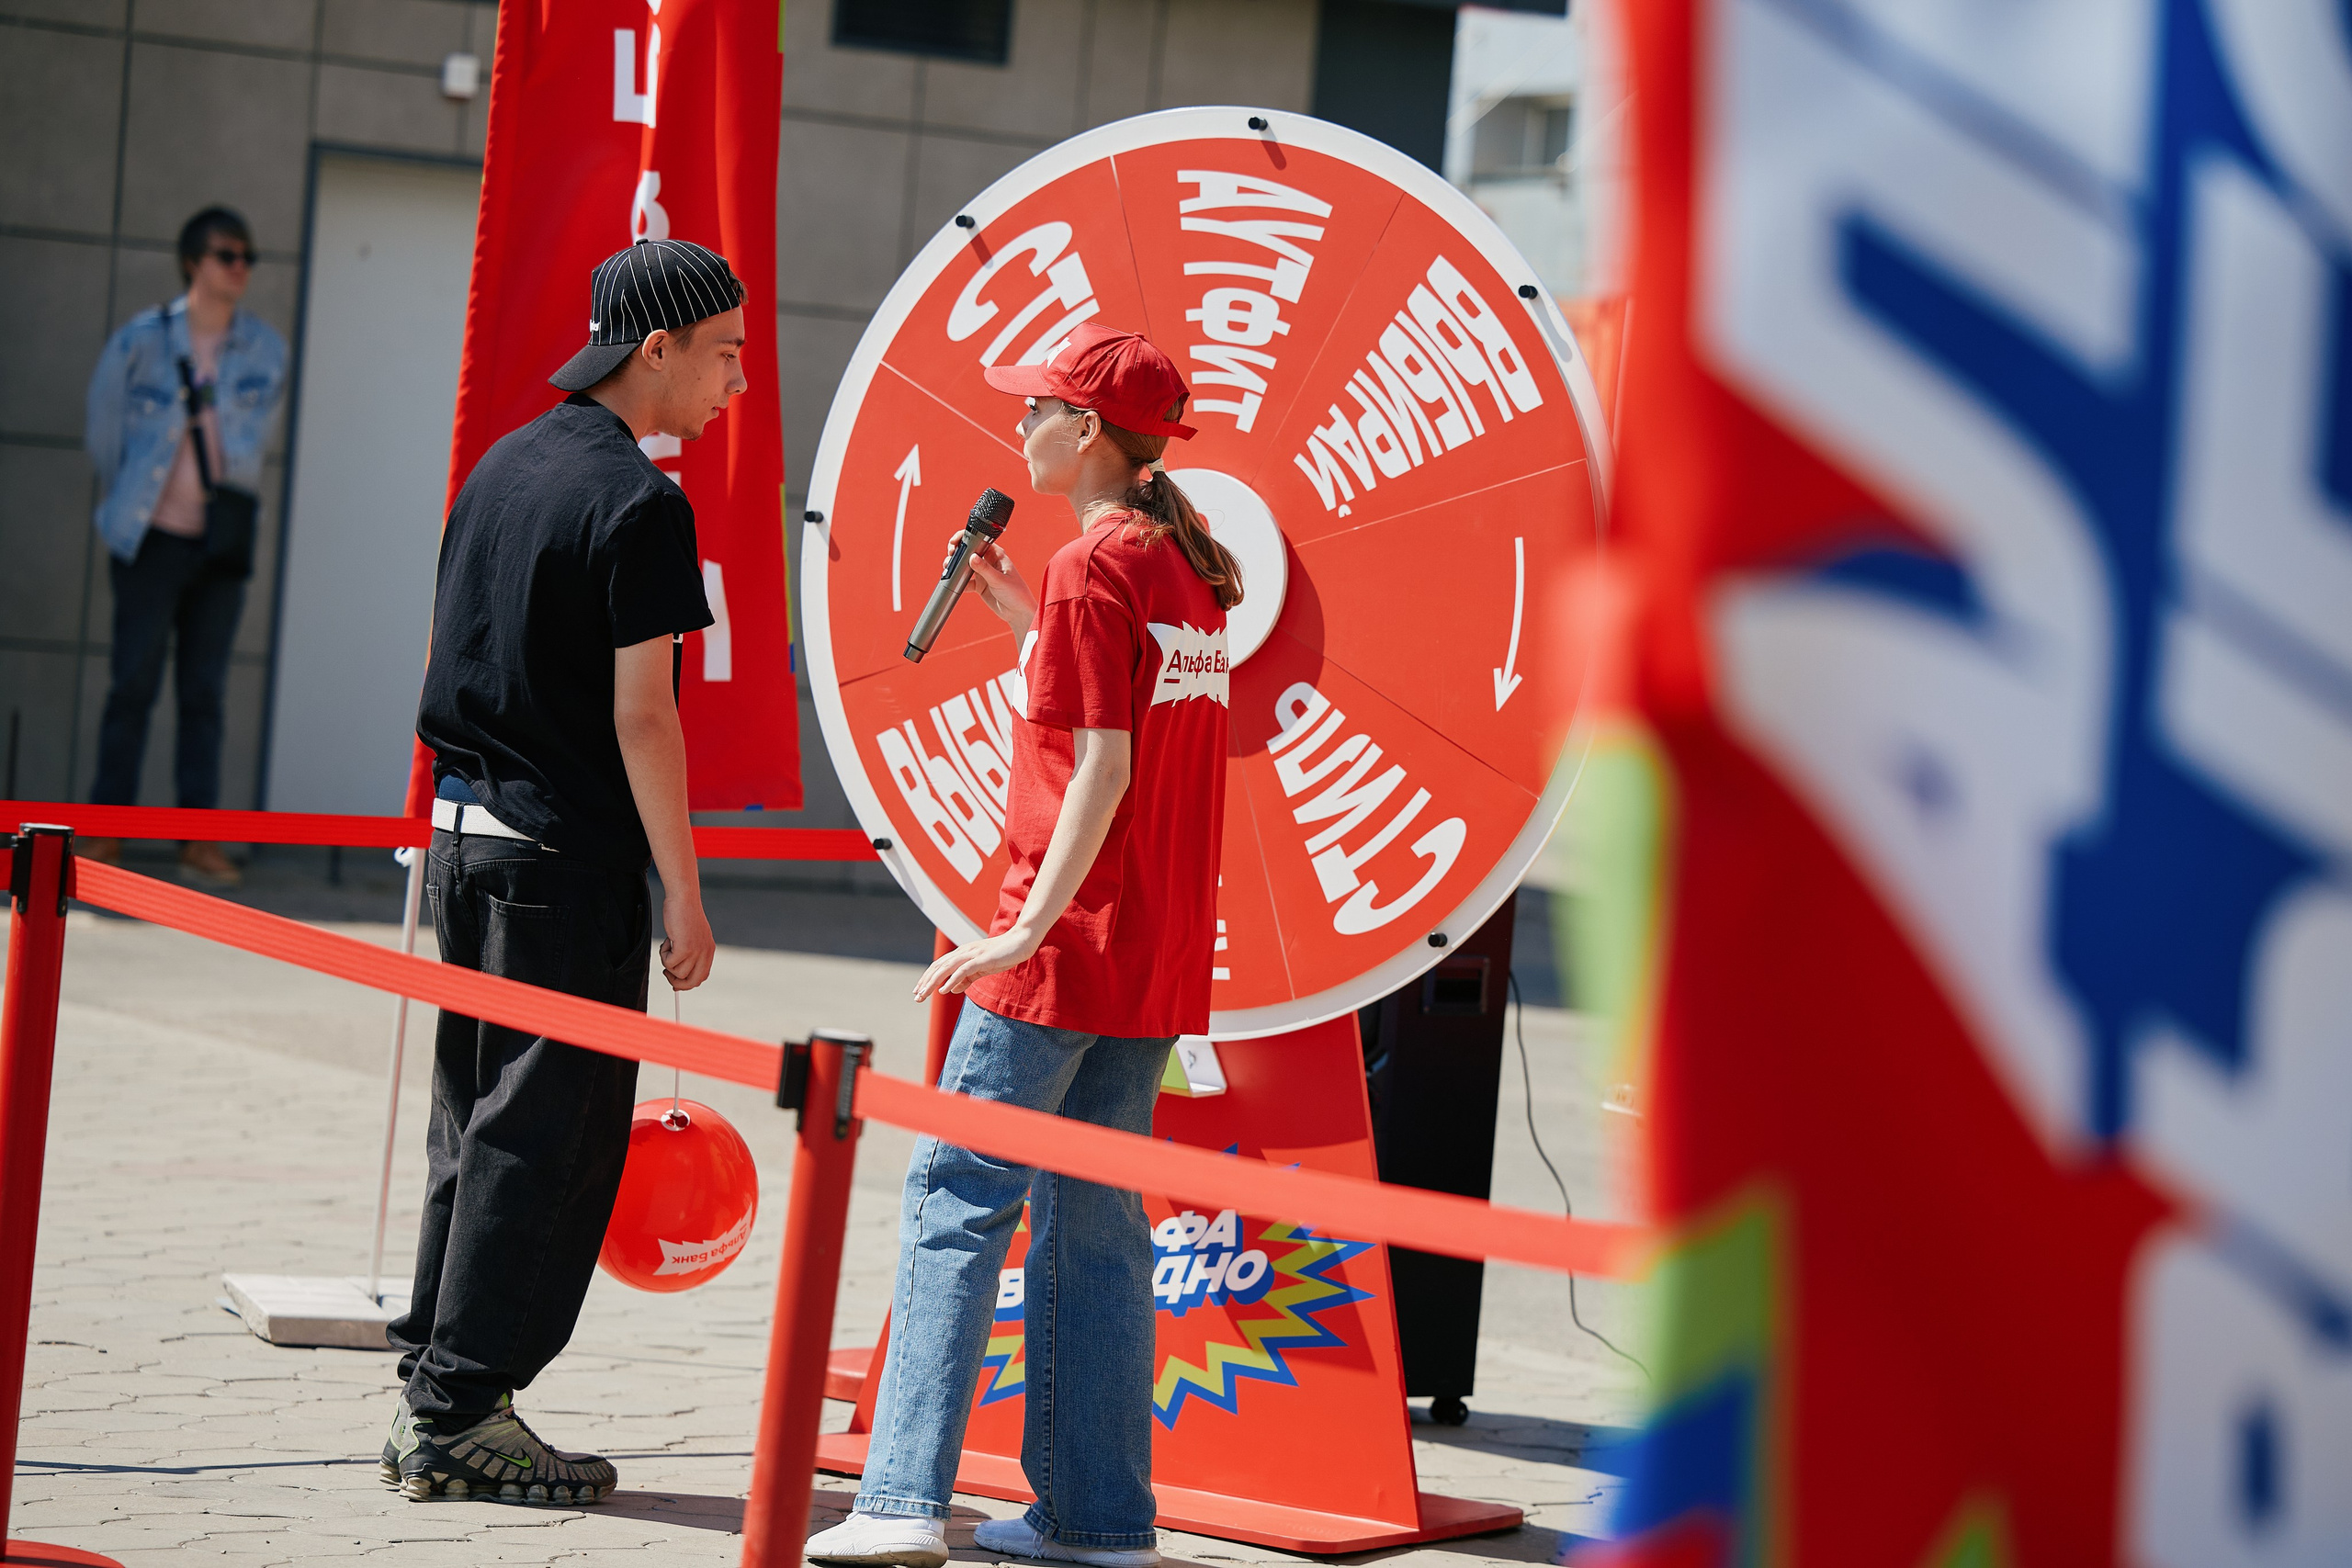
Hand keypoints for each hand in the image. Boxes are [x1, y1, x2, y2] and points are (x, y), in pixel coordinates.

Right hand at [659, 889, 714, 989]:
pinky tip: (667, 940)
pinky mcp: (685, 948)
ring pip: (678, 973)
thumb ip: (691, 953)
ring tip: (668, 946)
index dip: (687, 983)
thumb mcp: (692, 937)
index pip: (701, 977)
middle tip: (666, 972)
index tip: (675, 981)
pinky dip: (663, 954)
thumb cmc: (684, 915)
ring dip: (667, 963)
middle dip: (677, 982)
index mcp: (709, 951)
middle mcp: (705, 953)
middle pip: (692, 982)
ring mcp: (696, 952)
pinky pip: (669, 963)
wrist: (683, 898)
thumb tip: (678, 974)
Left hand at [913, 927, 1040, 1001]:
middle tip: (916, 997)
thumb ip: (966, 979)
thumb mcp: (982, 969)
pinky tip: (944, 990)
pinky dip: (952, 980)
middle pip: (938, 966)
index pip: (939, 965)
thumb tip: (951, 989)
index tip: (919, 991)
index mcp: (963, 953)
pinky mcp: (982, 959)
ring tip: (924, 995)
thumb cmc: (1003, 955)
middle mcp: (963, 952)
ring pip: (946, 968)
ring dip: (933, 982)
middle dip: (925, 982)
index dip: (927, 977)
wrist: (1021, 942)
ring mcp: (972, 954)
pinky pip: (963, 970)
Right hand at [953, 534, 1036, 636]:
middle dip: (957, 552)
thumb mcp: (999, 580)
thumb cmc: (1016, 593)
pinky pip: (965, 581)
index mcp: (996, 555)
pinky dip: (958, 582)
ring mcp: (983, 573)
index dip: (966, 539)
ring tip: (947, 568)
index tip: (956, 543)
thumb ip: (984, 569)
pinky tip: (955, 584)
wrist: (1018, 613)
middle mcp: (989, 562)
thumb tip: (971, 557)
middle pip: (969, 552)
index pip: (979, 541)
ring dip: (955, 566)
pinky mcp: (979, 585)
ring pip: (965, 566)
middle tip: (950, 556)